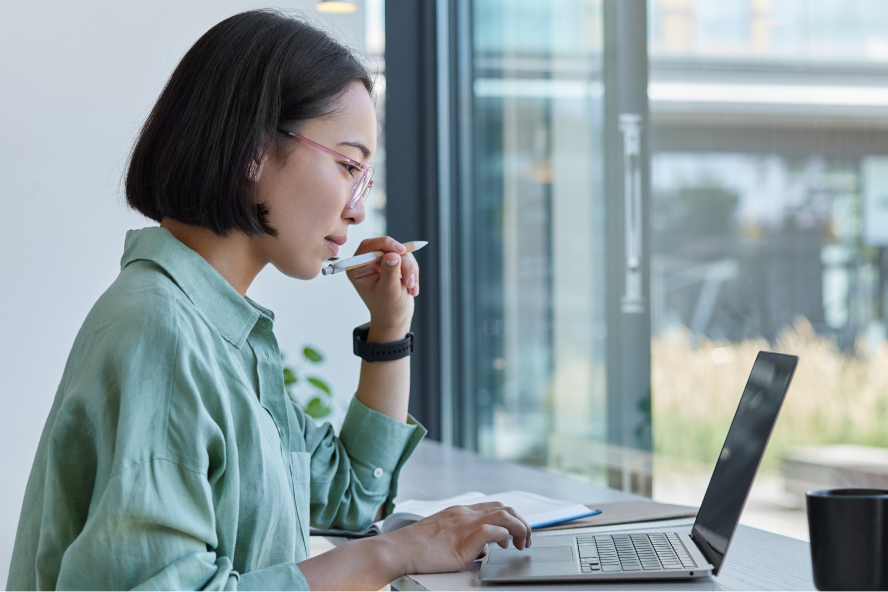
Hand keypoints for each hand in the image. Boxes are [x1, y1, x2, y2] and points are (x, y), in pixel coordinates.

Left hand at [346, 237, 418, 339]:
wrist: (395, 318)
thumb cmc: (387, 309)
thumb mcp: (389, 292)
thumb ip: (390, 272)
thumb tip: (392, 255)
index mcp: (357, 269)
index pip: (368, 246)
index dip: (385, 244)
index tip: (401, 251)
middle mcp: (367, 262)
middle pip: (388, 248)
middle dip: (403, 263)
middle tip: (409, 281)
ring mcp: (381, 262)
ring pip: (401, 253)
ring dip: (410, 270)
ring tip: (411, 288)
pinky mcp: (393, 263)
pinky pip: (407, 259)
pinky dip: (413, 272)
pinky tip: (411, 287)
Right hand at [381, 502, 531, 575]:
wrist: (398, 550)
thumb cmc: (416, 547)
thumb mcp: (446, 538)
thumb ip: (466, 539)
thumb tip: (484, 550)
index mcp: (460, 512)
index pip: (494, 506)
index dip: (512, 517)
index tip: (517, 532)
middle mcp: (464, 513)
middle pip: (504, 507)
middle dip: (521, 522)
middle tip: (525, 540)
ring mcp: (463, 523)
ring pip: (503, 514)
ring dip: (519, 528)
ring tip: (521, 544)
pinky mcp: (462, 538)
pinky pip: (491, 530)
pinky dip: (503, 536)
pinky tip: (504, 546)